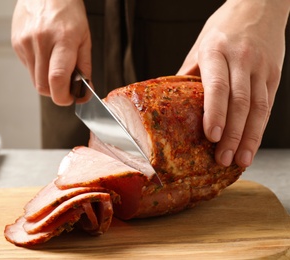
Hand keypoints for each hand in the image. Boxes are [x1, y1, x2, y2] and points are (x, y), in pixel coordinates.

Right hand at [11, 0, 91, 104]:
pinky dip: (38, 68)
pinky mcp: (16, 43)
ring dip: (46, 80)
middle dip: (55, 92)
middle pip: (43, 86)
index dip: (63, 97)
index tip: (69, 98)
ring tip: (55, 63)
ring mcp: (25, 42)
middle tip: (65, 84)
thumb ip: (85, 68)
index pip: (57, 79)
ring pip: (34, 80)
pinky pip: (28, 68)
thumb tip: (83, 94)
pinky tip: (44, 53)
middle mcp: (41, 41)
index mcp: (63, 39)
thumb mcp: (85, 38)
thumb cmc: (69, 12)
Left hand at [178, 0, 289, 167]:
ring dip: (249, 137)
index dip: (215, 113)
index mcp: (216, 51)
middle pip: (240, 102)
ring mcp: (261, 67)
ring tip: (241, 160)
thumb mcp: (199, 46)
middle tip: (223, 159)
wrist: (260, 4)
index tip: (210, 136)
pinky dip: (260, 128)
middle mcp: (241, 60)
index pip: (217, 86)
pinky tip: (252, 144)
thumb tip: (173, 104)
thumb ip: (188, 75)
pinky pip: (268, 105)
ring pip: (258, 107)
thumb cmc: (223, 28)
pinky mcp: (274, 74)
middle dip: (232, 134)